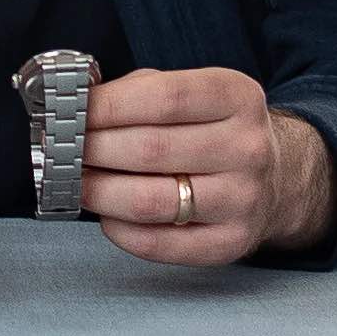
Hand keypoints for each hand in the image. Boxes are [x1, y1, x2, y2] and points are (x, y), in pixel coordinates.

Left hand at [81, 66, 334, 263]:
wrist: (276, 179)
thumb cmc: (213, 131)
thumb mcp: (193, 93)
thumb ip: (139, 92)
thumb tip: (75, 107)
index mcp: (237, 97)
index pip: (164, 98)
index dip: (107, 106)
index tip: (69, 111)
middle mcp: (247, 148)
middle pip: (150, 150)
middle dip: (92, 150)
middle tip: (60, 150)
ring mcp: (243, 199)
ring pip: (149, 200)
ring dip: (98, 192)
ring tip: (75, 183)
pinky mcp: (230, 242)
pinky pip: (159, 243)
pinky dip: (120, 231)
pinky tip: (107, 215)